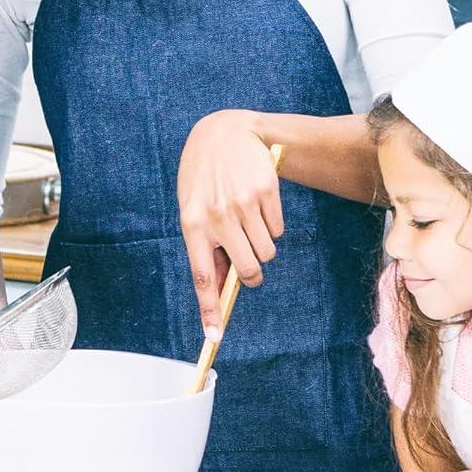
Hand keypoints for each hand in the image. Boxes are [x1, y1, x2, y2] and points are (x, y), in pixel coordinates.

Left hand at [176, 111, 282, 340]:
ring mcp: (243, 205)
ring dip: (262, 245)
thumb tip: (224, 285)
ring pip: (266, 252)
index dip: (209, 311)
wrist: (225, 132)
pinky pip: (278, 230)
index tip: (213, 338)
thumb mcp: (194, 209)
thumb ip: (208, 246)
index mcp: (192, 225)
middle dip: (251, 274)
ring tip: (248, 221)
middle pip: (246, 271)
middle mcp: (217, 217)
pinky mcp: (266, 193)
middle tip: (249, 263)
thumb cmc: (205, 179)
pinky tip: (258, 204)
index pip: (202, 277)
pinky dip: (272, 224)